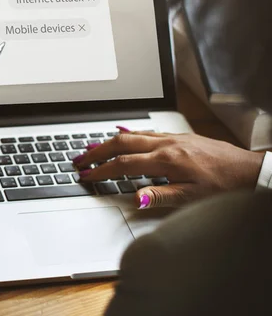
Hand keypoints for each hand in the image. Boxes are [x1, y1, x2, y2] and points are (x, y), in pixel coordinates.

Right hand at [74, 129, 264, 208]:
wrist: (250, 171)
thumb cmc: (224, 186)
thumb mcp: (192, 198)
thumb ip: (160, 196)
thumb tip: (135, 197)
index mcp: (167, 160)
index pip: (124, 164)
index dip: (101, 170)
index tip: (86, 175)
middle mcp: (167, 144)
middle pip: (121, 142)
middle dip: (97, 150)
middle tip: (79, 158)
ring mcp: (172, 138)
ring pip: (132, 134)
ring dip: (109, 141)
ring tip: (92, 148)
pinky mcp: (179, 137)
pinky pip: (146, 131)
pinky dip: (128, 134)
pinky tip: (123, 134)